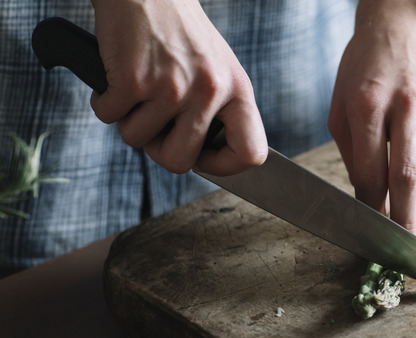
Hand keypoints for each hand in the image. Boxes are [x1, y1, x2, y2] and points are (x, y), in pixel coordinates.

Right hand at [89, 0, 266, 175]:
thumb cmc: (180, 33)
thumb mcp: (218, 70)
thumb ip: (219, 111)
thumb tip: (206, 159)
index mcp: (238, 90)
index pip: (251, 152)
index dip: (225, 166)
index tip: (203, 159)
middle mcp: (210, 91)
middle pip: (180, 162)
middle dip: (159, 150)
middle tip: (155, 126)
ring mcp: (172, 87)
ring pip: (138, 141)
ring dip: (129, 120)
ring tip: (139, 89)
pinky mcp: (134, 79)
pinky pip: (109, 117)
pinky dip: (105, 102)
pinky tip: (118, 77)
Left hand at [328, 0, 415, 236]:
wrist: (405, 22)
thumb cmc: (365, 65)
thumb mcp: (342, 104)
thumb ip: (353, 153)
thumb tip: (366, 197)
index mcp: (369, 105)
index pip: (372, 171)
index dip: (371, 208)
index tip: (368, 230)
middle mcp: (407, 108)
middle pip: (408, 178)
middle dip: (403, 221)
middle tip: (398, 248)